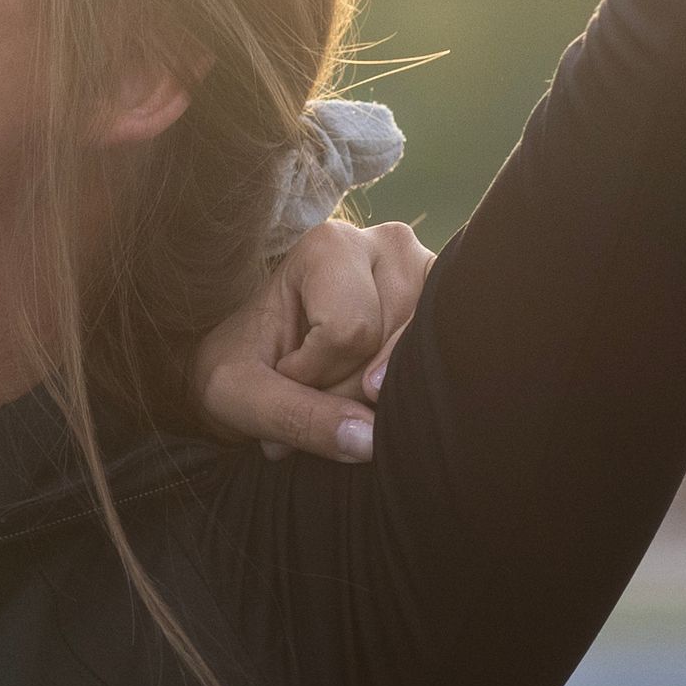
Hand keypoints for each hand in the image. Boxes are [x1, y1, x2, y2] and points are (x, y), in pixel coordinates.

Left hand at [193, 215, 427, 461]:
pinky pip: (439, 371)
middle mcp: (388, 246)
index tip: (284, 370)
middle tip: (309, 385)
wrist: (247, 368)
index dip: (313, 374)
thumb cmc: (241, 370)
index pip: (349, 332)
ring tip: (334, 383)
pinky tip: (370, 387)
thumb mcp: (240, 396)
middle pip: (385, 350)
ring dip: (369, 398)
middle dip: (344, 391)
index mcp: (330, 246)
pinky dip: (403, 394)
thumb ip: (296, 417)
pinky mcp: (446, 310)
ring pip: (414, 365)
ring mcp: (427, 278)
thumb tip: (369, 440)